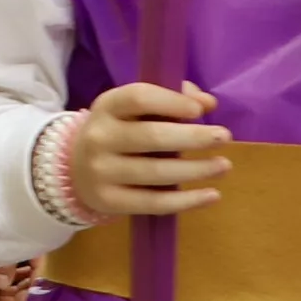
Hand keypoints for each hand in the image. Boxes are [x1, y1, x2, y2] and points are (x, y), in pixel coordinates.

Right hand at [66, 81, 232, 218]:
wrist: (75, 169)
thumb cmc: (118, 132)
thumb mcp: (134, 111)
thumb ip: (171, 99)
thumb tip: (208, 103)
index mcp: (106, 107)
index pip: (138, 98)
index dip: (172, 101)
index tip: (200, 110)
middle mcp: (99, 137)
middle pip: (152, 137)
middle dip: (193, 137)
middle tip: (224, 137)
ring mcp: (102, 171)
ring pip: (157, 172)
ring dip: (197, 170)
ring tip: (224, 166)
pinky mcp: (110, 201)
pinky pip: (154, 203)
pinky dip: (187, 201)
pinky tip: (212, 195)